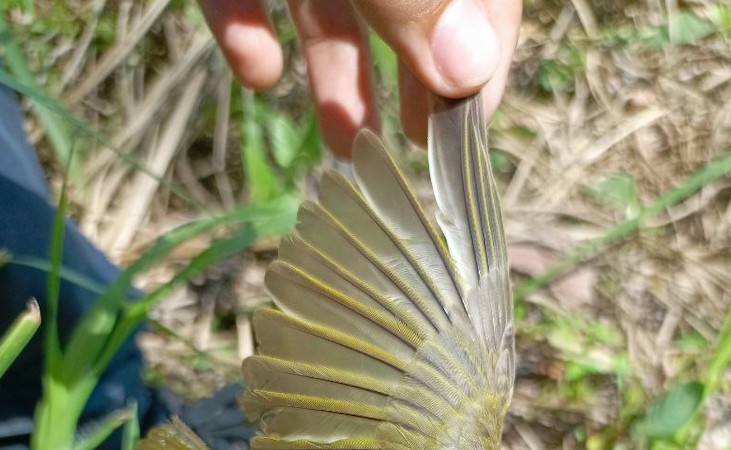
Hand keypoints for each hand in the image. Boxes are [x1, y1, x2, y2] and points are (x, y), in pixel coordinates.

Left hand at [195, 0, 521, 153]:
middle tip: (420, 153)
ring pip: (327, 2)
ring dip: (337, 74)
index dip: (481, 58)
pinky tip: (258, 74)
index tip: (470, 135)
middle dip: (414, 77)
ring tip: (346, 148)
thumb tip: (469, 69)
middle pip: (407, 3)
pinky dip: (249, 28)